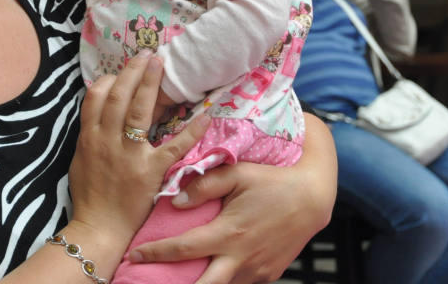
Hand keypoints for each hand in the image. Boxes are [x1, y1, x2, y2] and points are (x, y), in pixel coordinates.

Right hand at [68, 55, 209, 238]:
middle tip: (147, 54)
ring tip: (160, 64)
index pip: (96, 97)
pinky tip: (205, 115)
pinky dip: (191, 130)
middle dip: (133, 71)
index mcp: (90, 137)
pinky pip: (173, 146)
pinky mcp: (150, 171)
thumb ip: (91, 136)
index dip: (110, 79)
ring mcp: (129, 155)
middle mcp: (107, 140)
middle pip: (119, 96)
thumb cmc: (89, 197)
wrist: (98, 228)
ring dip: (150, 84)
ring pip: (138, 111)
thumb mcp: (81, 160)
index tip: (121, 70)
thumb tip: (99, 114)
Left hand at [128, 113, 336, 283]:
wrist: (314, 197)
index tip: (134, 253)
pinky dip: (223, 279)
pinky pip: (240, 282)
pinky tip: (212, 271)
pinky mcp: (268, 275)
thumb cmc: (272, 180)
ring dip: (200, 283)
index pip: (183, 249)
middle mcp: (240, 259)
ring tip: (177, 277)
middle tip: (148, 281)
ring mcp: (256, 271)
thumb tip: (174, 201)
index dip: (155, 253)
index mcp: (228, 234)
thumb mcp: (237, 173)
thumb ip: (204, 185)